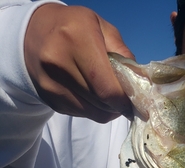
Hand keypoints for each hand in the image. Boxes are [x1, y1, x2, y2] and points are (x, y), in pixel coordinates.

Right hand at [24, 3, 133, 121]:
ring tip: (108, 95)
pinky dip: (93, 109)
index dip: (125, 98)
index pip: (108, 88)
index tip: (134, 98)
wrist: (33, 35)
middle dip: (119, 104)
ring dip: (107, 109)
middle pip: (102, 103)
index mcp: (76, 38)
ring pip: (94, 114)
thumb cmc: (75, 29)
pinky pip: (82, 114)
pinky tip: (90, 94)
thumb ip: (123, 54)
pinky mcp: (50, 100)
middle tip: (125, 98)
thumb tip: (142, 83)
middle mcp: (59, 62)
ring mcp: (51, 84)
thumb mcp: (102, 28)